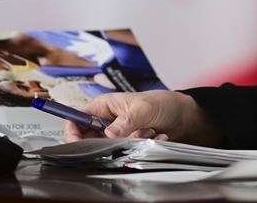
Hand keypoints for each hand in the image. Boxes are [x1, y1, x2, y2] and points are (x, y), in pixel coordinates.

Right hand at [63, 90, 221, 145]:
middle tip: (130, 135)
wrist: (184, 116)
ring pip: (110, 148)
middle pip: (91, 138)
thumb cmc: (163, 103)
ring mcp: (118, 133)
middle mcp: (108, 120)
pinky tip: (155, 135)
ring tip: (148, 131)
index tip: (78, 144)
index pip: (76, 119)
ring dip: (131, 143)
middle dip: (110, 142)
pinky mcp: (128, 143)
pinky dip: (140, 146)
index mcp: (104, 105)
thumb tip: (108, 133)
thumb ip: (125, 121)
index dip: (72, 132)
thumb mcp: (144, 108)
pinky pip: (125, 153)